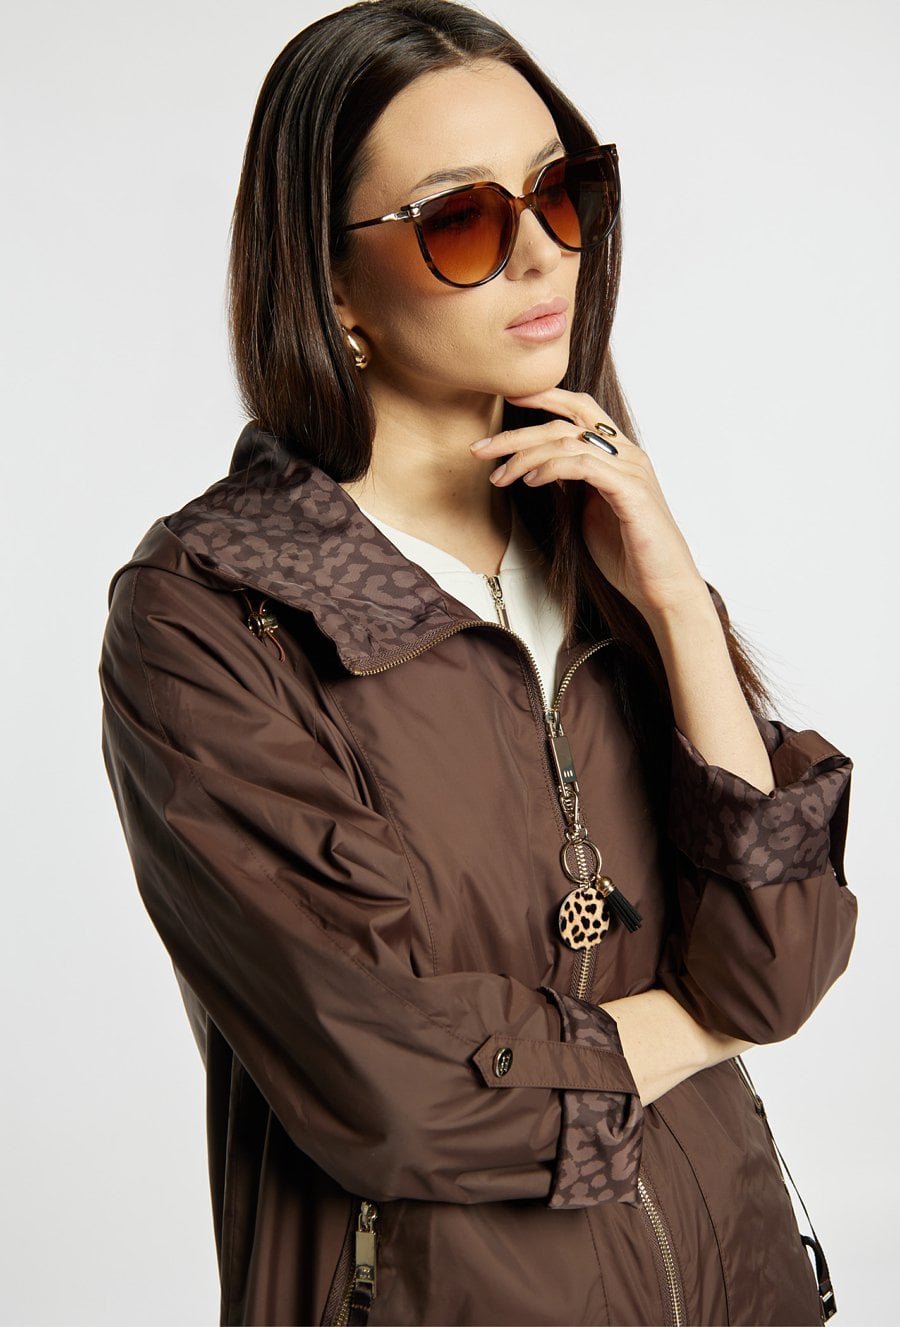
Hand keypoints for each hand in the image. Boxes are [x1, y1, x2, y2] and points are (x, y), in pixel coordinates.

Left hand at [471, 386, 707, 626]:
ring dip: (526, 457)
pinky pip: (584, 465)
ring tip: (500, 477)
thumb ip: (571, 483)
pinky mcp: (632, 492)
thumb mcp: (589, 511)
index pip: (580, 408)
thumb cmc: (628, 554)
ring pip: (570, 441)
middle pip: (567, 421)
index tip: (505, 399)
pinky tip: (532, 481)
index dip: (543, 397)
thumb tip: (540, 468)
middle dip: (518, 432)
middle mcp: (628, 454)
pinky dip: (552, 468)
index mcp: (620, 454)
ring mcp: (632, 470)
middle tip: (480, 449)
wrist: (663, 588)